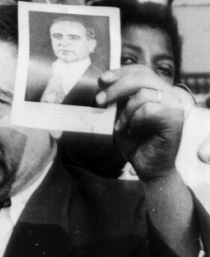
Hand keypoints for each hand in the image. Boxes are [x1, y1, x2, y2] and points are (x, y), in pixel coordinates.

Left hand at [96, 65, 184, 180]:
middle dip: (115, 88)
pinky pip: (149, 109)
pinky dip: (135, 120)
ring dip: (125, 111)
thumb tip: (105, 81)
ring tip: (121, 127)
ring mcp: (174, 106)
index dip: (120, 72)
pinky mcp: (175, 119)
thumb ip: (118, 99)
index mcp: (157, 91)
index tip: (102, 80)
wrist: (148, 168)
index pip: (140, 71)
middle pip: (141, 77)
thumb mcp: (121, 116)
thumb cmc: (136, 143)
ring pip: (143, 93)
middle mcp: (169, 95)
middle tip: (99, 101)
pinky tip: (133, 131)